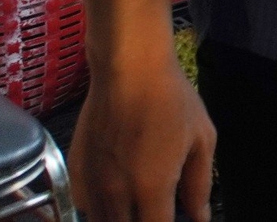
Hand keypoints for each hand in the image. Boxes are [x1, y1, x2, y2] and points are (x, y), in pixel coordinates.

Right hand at [71, 54, 215, 221]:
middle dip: (144, 221)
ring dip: (122, 217)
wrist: (129, 69)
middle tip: (158, 208)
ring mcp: (91, 183)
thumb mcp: (202, 139)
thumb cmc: (172, 100)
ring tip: (140, 203)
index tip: (175, 218)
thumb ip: (199, 185)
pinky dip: (100, 207)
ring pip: (102, 221)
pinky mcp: (75, 172)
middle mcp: (116, 193)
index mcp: (151, 187)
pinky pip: (84, 206)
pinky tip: (118, 192)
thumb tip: (199, 217)